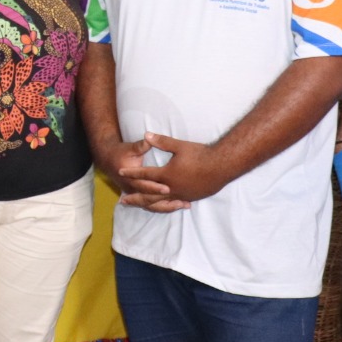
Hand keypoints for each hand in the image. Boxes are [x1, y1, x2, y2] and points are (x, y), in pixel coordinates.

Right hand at [95, 136, 184, 210]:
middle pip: (151, 200)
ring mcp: (137, 194)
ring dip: (169, 206)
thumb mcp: (130, 148)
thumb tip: (149, 138)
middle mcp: (133, 190)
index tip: (168, 188)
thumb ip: (141, 146)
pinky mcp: (140, 195)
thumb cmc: (121, 153)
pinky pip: (154, 205)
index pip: (144, 186)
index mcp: (130, 179)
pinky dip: (166, 206)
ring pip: (153, 206)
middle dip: (167, 201)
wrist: (109, 160)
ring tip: (185, 205)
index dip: (156, 188)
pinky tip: (179, 204)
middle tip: (182, 202)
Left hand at [116, 131, 232, 206]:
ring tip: (139, 206)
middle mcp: (171, 188)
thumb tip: (146, 134)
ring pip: (160, 203)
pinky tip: (164, 206)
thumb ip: (161, 142)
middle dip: (135, 197)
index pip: (145, 174)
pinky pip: (174, 204)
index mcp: (166, 175)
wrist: (222, 166)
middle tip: (123, 201)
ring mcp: (181, 195)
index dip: (132, 173)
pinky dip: (166, 206)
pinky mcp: (191, 198)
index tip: (120, 172)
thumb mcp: (179, 146)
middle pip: (148, 195)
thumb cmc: (201, 154)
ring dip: (148, 204)